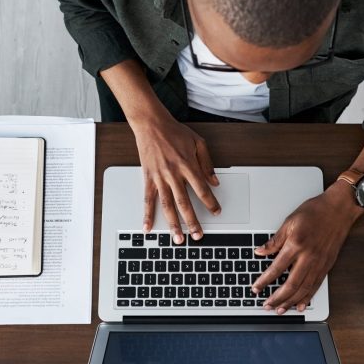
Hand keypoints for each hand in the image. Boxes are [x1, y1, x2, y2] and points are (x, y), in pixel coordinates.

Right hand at [131, 115, 220, 243]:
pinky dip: (147, 215)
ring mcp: (159, 177)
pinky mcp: (148, 178)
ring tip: (177, 238)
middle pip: (184, 203)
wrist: (151, 124)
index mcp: (188, 165)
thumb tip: (214, 181)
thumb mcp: (198, 142)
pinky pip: (148, 199)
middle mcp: (173, 174)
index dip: (210, 202)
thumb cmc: (174, 132)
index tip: (216, 212)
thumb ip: (207, 163)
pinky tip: (148, 227)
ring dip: (173, 224)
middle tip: (198, 235)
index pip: (202, 189)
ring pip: (167, 205)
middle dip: (192, 221)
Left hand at [251, 181, 362, 313]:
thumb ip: (275, 240)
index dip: (264, 281)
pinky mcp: (327, 265)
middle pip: (290, 284)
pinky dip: (307, 297)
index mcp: (296, 245)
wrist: (339, 209)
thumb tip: (260, 251)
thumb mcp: (290, 221)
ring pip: (303, 289)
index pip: (276, 269)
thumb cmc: (316, 211)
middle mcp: (308, 257)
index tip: (256, 288)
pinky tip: (300, 305)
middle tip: (266, 305)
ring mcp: (319, 263)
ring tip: (280, 309)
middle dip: (277, 298)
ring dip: (290, 302)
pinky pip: (316, 286)